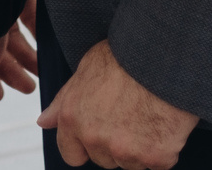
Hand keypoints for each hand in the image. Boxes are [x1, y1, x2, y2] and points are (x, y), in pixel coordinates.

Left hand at [38, 40, 196, 168]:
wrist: (165, 52)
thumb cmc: (126, 54)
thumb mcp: (86, 69)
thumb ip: (64, 100)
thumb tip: (44, 122)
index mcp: (72, 118)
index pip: (72, 154)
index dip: (87, 144)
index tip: (102, 131)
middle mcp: (94, 138)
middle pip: (104, 159)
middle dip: (116, 144)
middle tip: (133, 114)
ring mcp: (125, 151)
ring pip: (132, 164)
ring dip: (142, 148)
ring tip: (151, 113)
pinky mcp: (155, 157)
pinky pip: (159, 164)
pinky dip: (166, 148)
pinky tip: (167, 121)